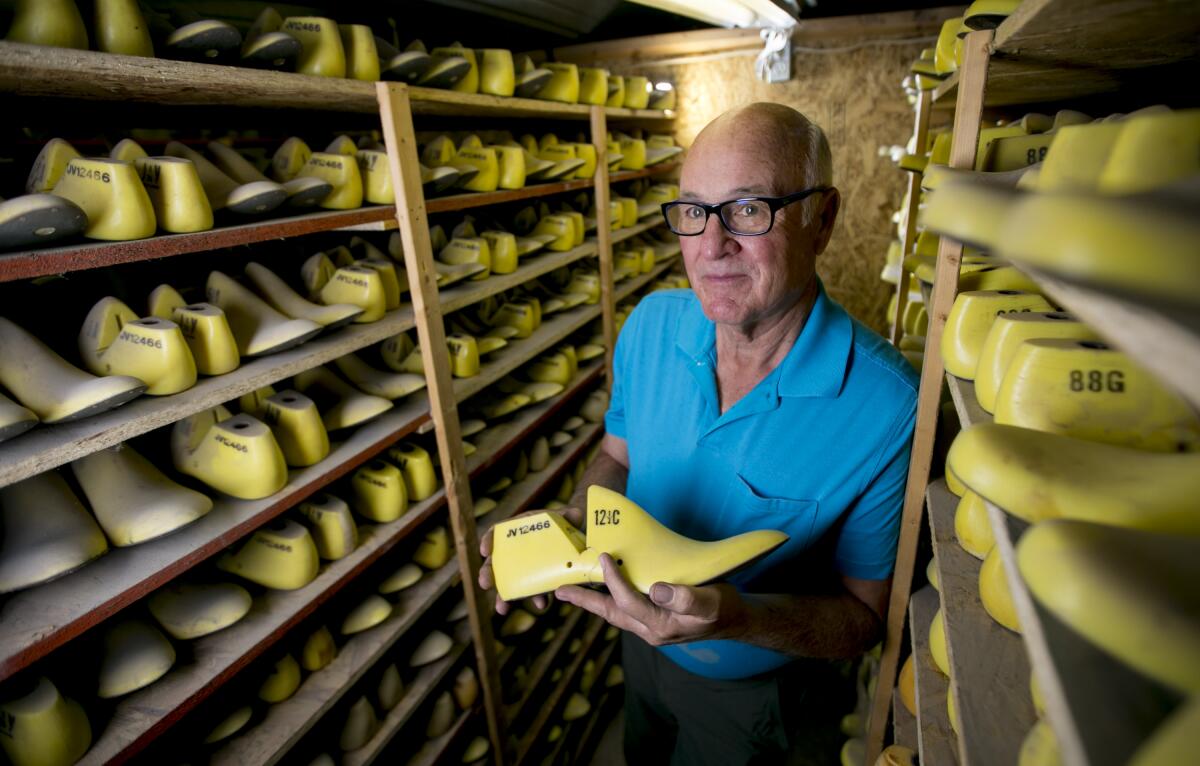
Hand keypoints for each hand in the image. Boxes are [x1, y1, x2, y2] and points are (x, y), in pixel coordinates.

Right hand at [478, 505, 583, 615]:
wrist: (578, 539)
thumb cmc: (567, 524)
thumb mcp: (568, 516)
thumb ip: (569, 515)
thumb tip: (574, 514)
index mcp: (519, 530)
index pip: (497, 532)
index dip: (488, 540)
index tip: (484, 551)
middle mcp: (517, 550)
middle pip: (496, 562)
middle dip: (488, 574)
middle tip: (484, 583)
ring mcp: (525, 568)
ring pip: (509, 583)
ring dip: (504, 597)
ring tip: (502, 609)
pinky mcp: (538, 581)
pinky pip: (532, 591)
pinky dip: (536, 598)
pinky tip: (542, 604)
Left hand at [555, 553, 749, 645]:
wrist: (733, 620)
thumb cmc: (723, 609)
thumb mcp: (711, 602)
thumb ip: (687, 598)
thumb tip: (659, 590)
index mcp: (661, 626)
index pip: (629, 603)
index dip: (614, 580)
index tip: (605, 557)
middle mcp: (650, 630)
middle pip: (610, 613)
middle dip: (585, 601)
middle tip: (559, 591)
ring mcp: (650, 627)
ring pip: (615, 613)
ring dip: (593, 600)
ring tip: (571, 589)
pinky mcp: (652, 619)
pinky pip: (624, 609)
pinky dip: (610, 598)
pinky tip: (603, 587)